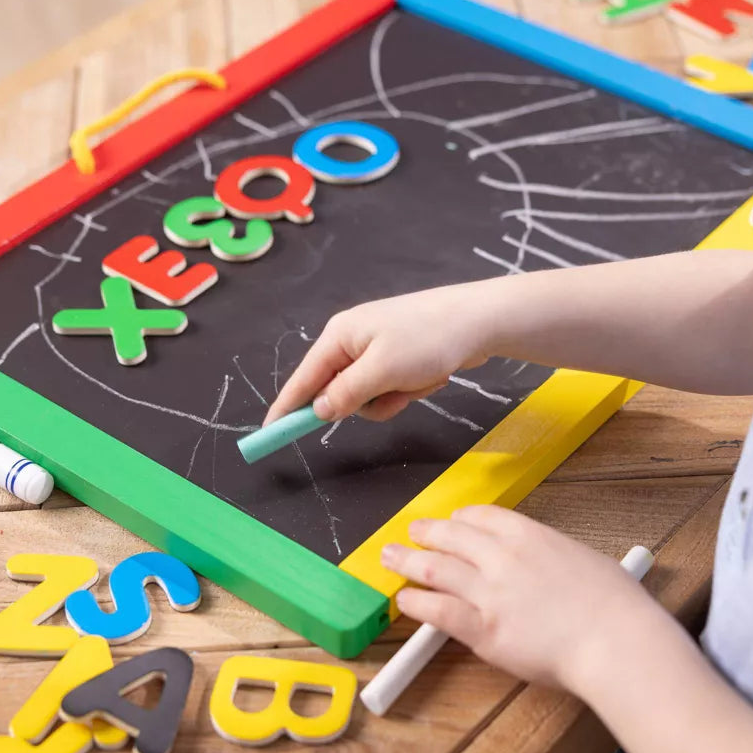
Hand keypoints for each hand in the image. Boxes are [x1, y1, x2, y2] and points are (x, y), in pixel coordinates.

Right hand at [263, 282, 496, 424]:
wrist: (481, 321)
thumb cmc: (429, 339)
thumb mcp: (382, 371)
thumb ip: (346, 394)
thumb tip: (319, 411)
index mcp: (340, 336)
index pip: (303, 378)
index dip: (287, 406)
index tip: (270, 431)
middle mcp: (353, 341)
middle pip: (339, 391)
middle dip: (368, 400)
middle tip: (394, 392)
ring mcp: (379, 349)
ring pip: (370, 396)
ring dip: (395, 397)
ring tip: (419, 379)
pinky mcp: (401, 358)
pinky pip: (393, 389)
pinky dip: (411, 389)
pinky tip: (432, 374)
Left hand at [382, 505, 652, 689]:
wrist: (615, 640)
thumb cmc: (614, 604)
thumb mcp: (583, 558)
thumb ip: (551, 555)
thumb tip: (543, 560)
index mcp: (529, 535)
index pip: (481, 516)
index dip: (460, 520)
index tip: (453, 523)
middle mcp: (502, 557)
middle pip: (450, 535)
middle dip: (426, 532)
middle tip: (411, 532)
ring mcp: (489, 592)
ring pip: (434, 568)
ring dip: (407, 561)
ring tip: (390, 558)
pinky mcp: (483, 629)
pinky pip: (438, 610)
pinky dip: (416, 603)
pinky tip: (405, 600)